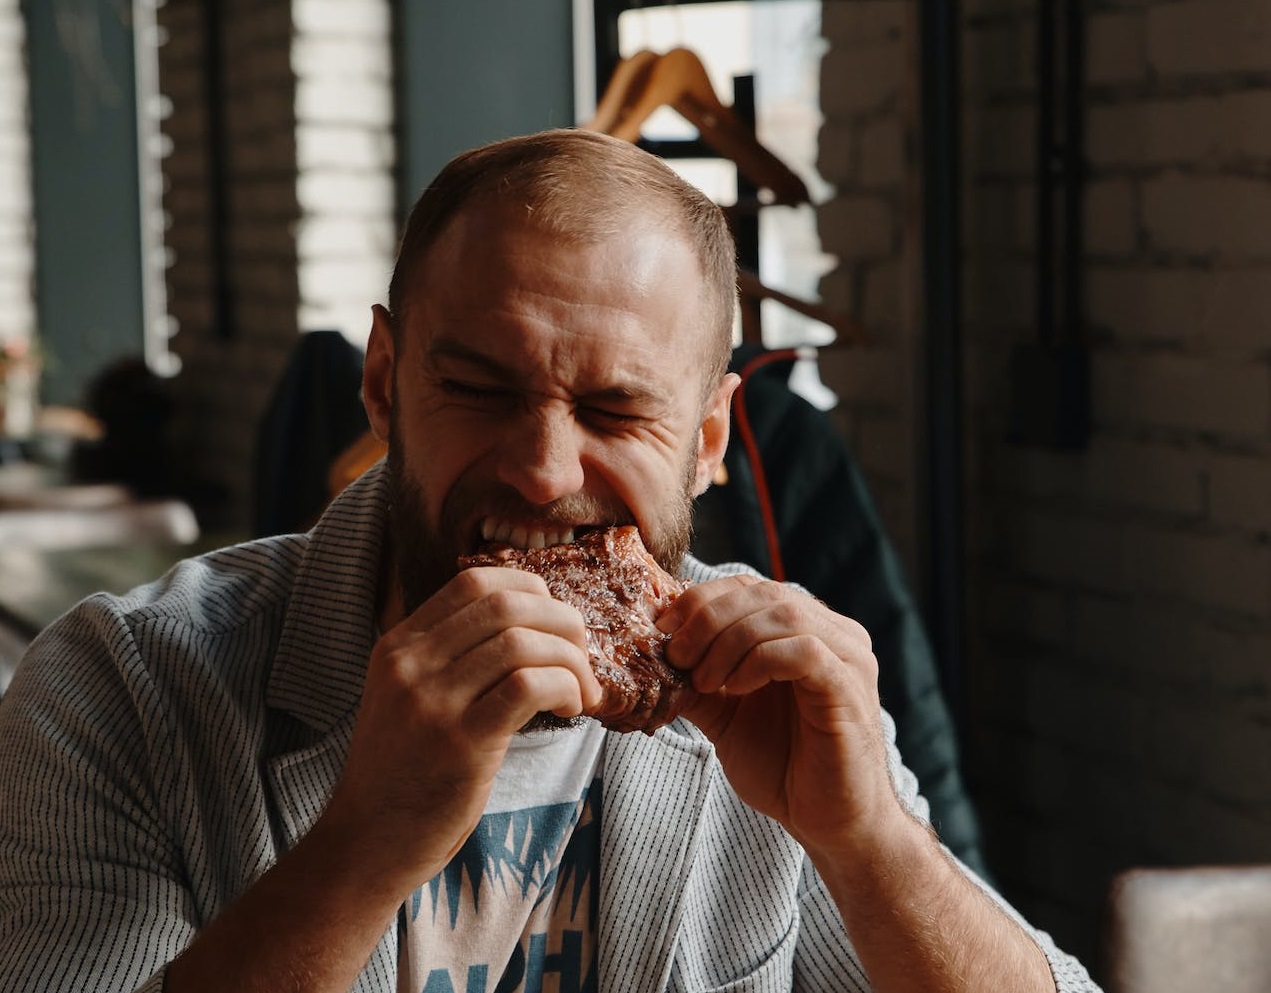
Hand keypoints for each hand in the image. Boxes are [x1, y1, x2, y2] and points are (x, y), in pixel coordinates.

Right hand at [322, 567, 601, 890]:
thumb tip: (532, 626)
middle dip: (563, 622)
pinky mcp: (459, 744)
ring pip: (522, 644)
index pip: (475, 582)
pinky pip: (527, 687)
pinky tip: (570, 709)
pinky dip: (564, 688)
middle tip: (582, 655)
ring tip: (581, 691)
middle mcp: (410, 665)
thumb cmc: (404, 773)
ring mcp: (431, 703)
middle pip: (507, 606)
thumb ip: (450, 658)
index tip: (554, 622)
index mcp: (399, 646)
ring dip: (571, 661)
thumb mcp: (407, 698)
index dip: (530, 590)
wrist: (365, 843)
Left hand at [658, 575, 906, 859]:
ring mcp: (848, 657)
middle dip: (709, 618)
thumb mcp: (724, 713)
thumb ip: (698, 676)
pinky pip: (804, 650)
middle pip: (763, 593)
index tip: (664, 627)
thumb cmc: (783, 766)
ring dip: (729, 641)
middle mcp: (834, 632)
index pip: (749, 587)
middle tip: (677, 655)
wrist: (826, 823)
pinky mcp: (849, 686)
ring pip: (783, 614)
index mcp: (805, 630)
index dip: (702, 598)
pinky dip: (759, 662)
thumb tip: (652, 650)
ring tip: (703, 680)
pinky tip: (736, 689)